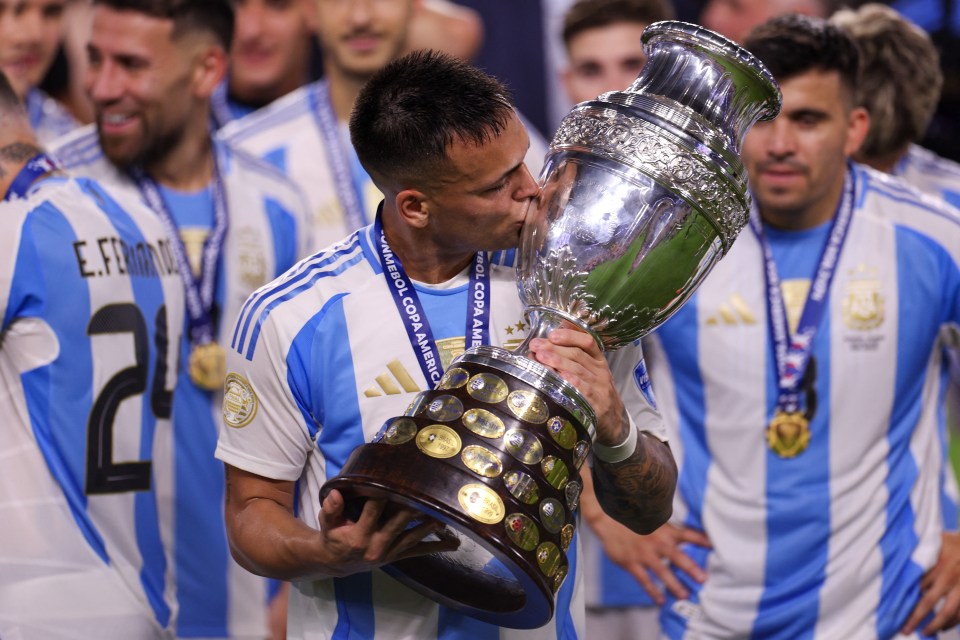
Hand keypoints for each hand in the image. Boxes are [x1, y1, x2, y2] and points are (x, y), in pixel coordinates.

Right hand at [316, 489, 459, 577]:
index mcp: (358, 535)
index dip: (383, 496)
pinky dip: (436, 547)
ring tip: (445, 516)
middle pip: (397, 524)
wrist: (337, 563)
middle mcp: (376, 545)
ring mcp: (389, 552)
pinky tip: (454, 543)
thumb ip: (331, 509)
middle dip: (412, 508)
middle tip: (427, 493)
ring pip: (412, 537)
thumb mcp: (327, 523)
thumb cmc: (333, 537)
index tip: (394, 481)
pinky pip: (418, 552)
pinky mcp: (397, 556)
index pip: (372, 511)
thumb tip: (335, 492)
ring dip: (429, 526)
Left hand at [526, 327, 626, 446]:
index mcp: (598, 360)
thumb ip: (572, 358)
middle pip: (577, 355)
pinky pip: (584, 390)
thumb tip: (547, 343)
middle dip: (554, 348)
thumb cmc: (595, 391)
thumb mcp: (590, 372)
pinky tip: (560, 376)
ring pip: (578, 370)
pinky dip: (572, 382)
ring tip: (541, 357)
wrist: (613, 419)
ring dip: (558, 362)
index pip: (587, 342)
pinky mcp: (597, 404)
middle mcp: (600, 371)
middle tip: (536, 346)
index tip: (552, 335)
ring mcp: (600, 387)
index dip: (570, 336)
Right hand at [591, 517, 709, 603]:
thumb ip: (668, 529)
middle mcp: (657, 542)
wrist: (608, 518)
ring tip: (685, 594)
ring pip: (662, 572)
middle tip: (703, 579)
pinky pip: (644, 580)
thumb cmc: (633, 519)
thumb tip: (685, 534)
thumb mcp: (653, 519)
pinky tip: (660, 601)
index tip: (715, 547)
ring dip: (674, 584)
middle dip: (691, 569)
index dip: (702, 540)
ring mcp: (644, 554)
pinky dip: (652, 591)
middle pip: (677, 557)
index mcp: (664, 530)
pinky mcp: (631, 563)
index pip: (688, 534)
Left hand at [901, 531, 959, 634]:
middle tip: (904, 629)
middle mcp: (948, 578)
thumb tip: (900, 549)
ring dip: (935, 625)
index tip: (892, 608)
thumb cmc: (955, 541)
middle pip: (928, 602)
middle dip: (915, 618)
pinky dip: (952, 623)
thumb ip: (921, 548)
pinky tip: (943, 627)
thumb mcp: (937, 540)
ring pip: (948, 612)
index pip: (915, 585)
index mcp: (936, 564)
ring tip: (924, 633)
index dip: (904, 598)